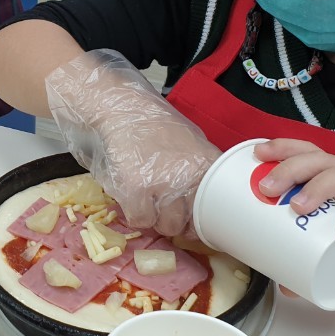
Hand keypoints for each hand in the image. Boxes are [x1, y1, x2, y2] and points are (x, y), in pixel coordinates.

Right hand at [45, 49, 219, 236]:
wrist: (123, 110)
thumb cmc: (155, 125)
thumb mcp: (192, 142)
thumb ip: (202, 170)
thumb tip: (209, 200)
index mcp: (206, 166)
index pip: (212, 210)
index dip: (198, 219)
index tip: (191, 220)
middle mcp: (188, 177)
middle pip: (187, 223)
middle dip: (174, 219)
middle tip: (163, 205)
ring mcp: (162, 185)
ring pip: (165, 225)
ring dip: (156, 218)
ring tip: (148, 199)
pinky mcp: (136, 190)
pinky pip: (141, 220)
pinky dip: (136, 213)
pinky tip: (133, 196)